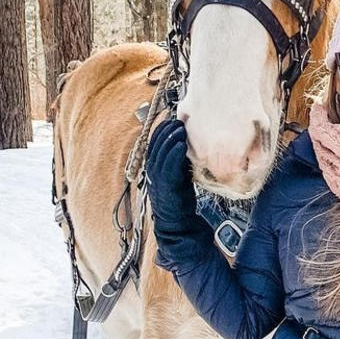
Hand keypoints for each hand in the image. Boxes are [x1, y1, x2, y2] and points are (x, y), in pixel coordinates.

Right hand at [145, 117, 198, 235]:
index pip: (154, 141)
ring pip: (161, 152)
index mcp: (153, 164)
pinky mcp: (165, 185)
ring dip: (171, 139)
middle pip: (156, 144)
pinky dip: (174, 154)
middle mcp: (152, 169)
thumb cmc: (178, 196)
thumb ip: (178, 159)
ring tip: (181, 129)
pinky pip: (168, 166)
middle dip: (167, 130)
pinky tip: (181, 145)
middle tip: (179, 121)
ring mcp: (157, 177)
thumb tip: (187, 142)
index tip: (173, 118)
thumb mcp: (178, 172)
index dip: (162, 128)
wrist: (176, 220)